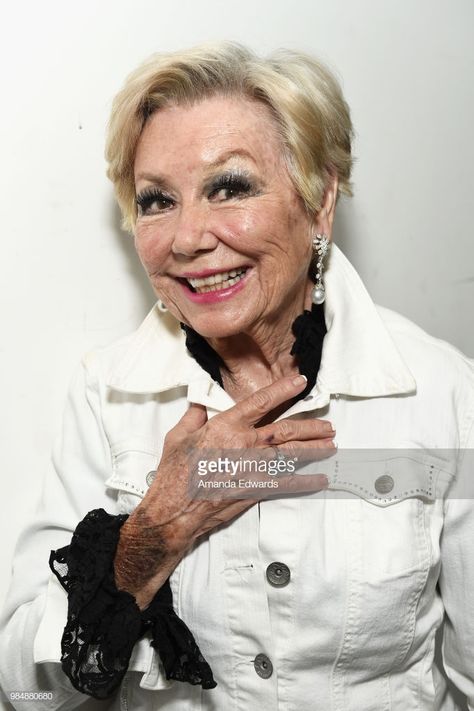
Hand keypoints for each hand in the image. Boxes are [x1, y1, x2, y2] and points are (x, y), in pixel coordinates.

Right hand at [115, 374, 334, 607]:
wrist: (175, 509)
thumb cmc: (175, 474)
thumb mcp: (178, 436)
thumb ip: (194, 416)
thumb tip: (201, 405)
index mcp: (226, 426)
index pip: (261, 402)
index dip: (283, 390)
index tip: (300, 382)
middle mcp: (245, 444)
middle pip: (287, 430)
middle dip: (311, 426)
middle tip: (327, 425)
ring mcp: (253, 468)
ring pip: (292, 454)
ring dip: (314, 449)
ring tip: (331, 446)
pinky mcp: (256, 489)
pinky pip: (288, 484)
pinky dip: (306, 482)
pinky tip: (320, 479)